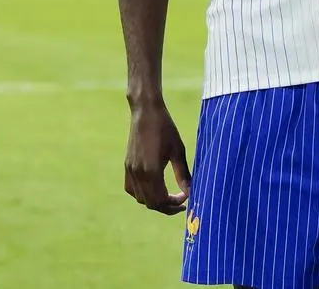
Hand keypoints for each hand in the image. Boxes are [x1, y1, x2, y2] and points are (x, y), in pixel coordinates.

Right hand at [124, 100, 191, 214]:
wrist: (146, 112)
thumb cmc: (165, 128)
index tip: (186, 199)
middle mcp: (138, 174)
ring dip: (155, 201)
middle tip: (180, 201)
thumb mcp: (178, 151)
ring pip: (140, 197)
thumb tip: (191, 192)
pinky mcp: (127, 166)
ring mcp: (130, 171)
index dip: (174, 205)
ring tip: (169, 195)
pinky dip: (143, 193)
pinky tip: (155, 187)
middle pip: (150, 203)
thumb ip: (183, 174)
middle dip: (166, 206)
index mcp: (152, 171)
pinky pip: (131, 189)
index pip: (161, 200)